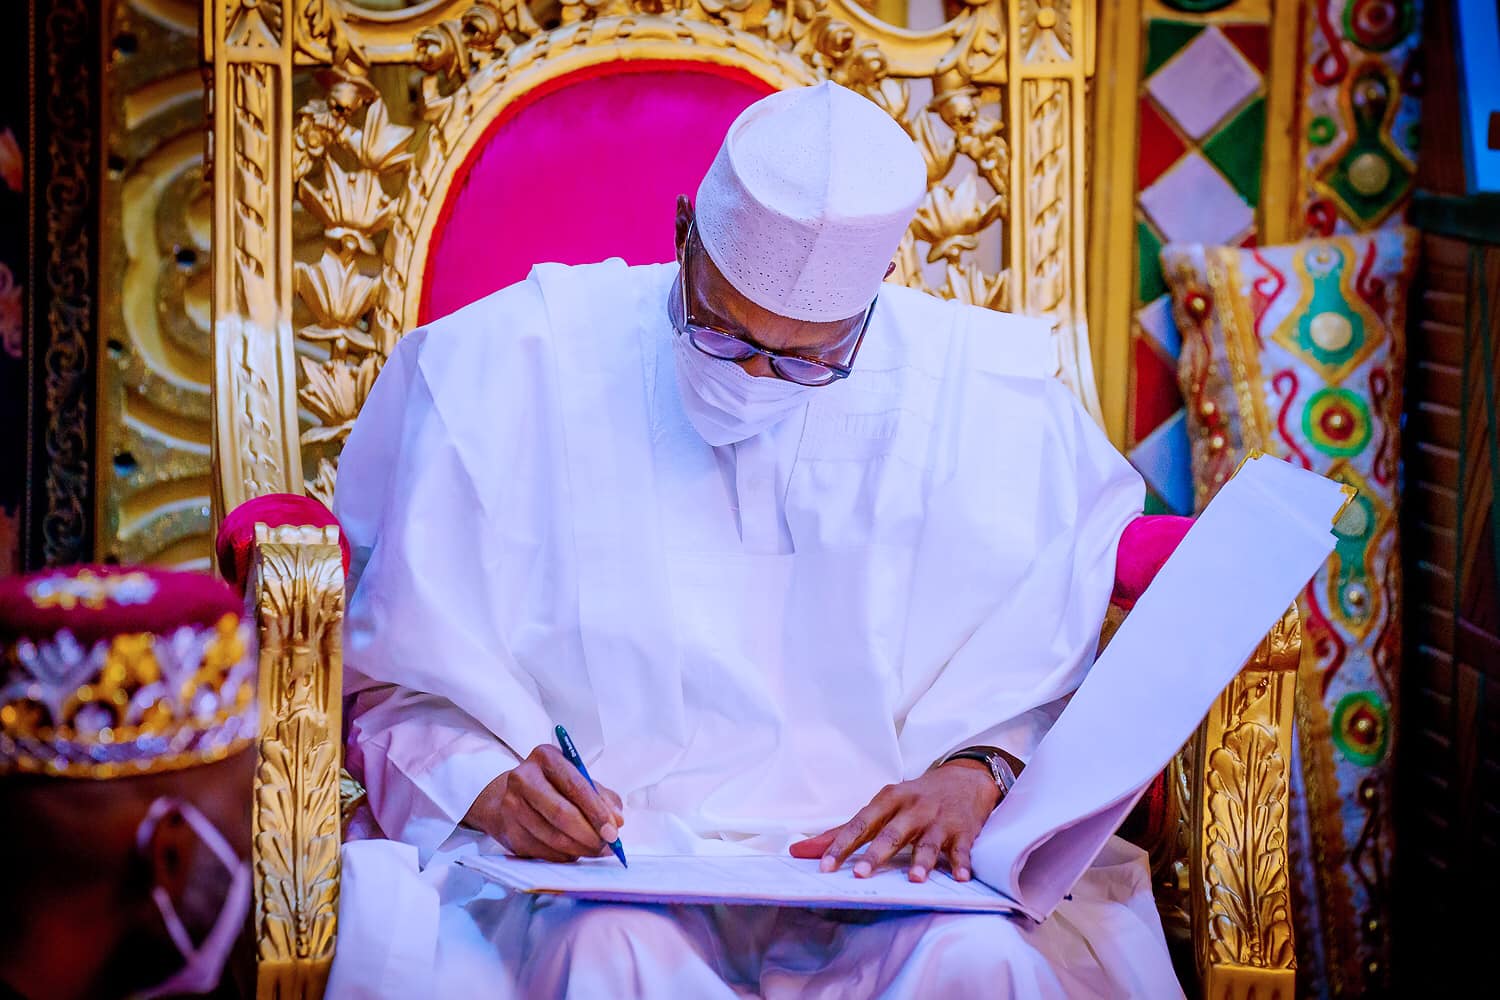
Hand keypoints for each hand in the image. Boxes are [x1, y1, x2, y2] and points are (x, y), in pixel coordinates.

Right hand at [463, 745, 624, 861]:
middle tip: (605, 845)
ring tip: (593, 849)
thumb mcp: (578, 779)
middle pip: (562, 814)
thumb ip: (602, 796)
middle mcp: (523, 779)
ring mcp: (512, 806)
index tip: (613, 830)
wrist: (509, 796)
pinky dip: (563, 856)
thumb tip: (616, 820)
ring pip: (553, 838)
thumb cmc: (552, 786)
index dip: (597, 812)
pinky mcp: (509, 832)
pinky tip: (573, 851)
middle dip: (589, 835)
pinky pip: (543, 852)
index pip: (576, 787)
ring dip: (579, 849)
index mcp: (546, 757)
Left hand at [789, 760, 999, 882]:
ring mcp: (939, 820)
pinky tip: (961, 878)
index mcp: (889, 800)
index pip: (860, 824)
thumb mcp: (882, 806)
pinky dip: (962, 863)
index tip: (824, 866)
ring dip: (922, 861)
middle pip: (892, 832)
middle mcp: (912, 808)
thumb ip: (843, 831)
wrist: (965, 778)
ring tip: (915, 880)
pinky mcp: (963, 831)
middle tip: (860, 874)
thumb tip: (799, 851)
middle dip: (876, 854)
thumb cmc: (914, 798)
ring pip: (928, 842)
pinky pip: (963, 849)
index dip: (841, 845)